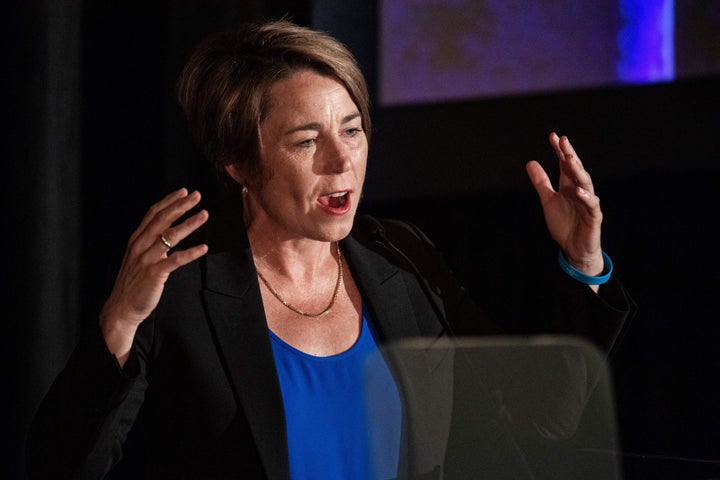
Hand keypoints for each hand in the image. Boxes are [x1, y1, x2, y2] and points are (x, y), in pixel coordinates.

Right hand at [99, 188, 208, 362]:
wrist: (121, 308)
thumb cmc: (133, 282)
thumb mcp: (138, 257)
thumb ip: (151, 242)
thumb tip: (168, 230)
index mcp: (136, 240)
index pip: (153, 214)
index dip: (169, 201)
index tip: (184, 191)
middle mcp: (140, 246)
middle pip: (162, 220)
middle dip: (180, 206)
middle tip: (197, 195)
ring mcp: (146, 259)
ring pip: (169, 236)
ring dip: (189, 224)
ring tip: (204, 214)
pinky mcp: (154, 274)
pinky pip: (175, 260)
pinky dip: (191, 253)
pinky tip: (204, 248)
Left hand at [526, 133, 603, 277]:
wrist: (574, 248)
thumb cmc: (564, 224)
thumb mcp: (548, 201)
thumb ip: (541, 182)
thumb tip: (530, 162)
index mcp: (568, 185)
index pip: (565, 164)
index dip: (559, 150)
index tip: (553, 136)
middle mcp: (580, 190)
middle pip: (576, 169)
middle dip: (569, 154)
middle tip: (562, 140)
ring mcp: (588, 202)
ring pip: (585, 183)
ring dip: (578, 171)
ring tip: (569, 159)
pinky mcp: (594, 216)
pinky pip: (591, 205)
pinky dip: (585, 197)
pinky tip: (578, 190)